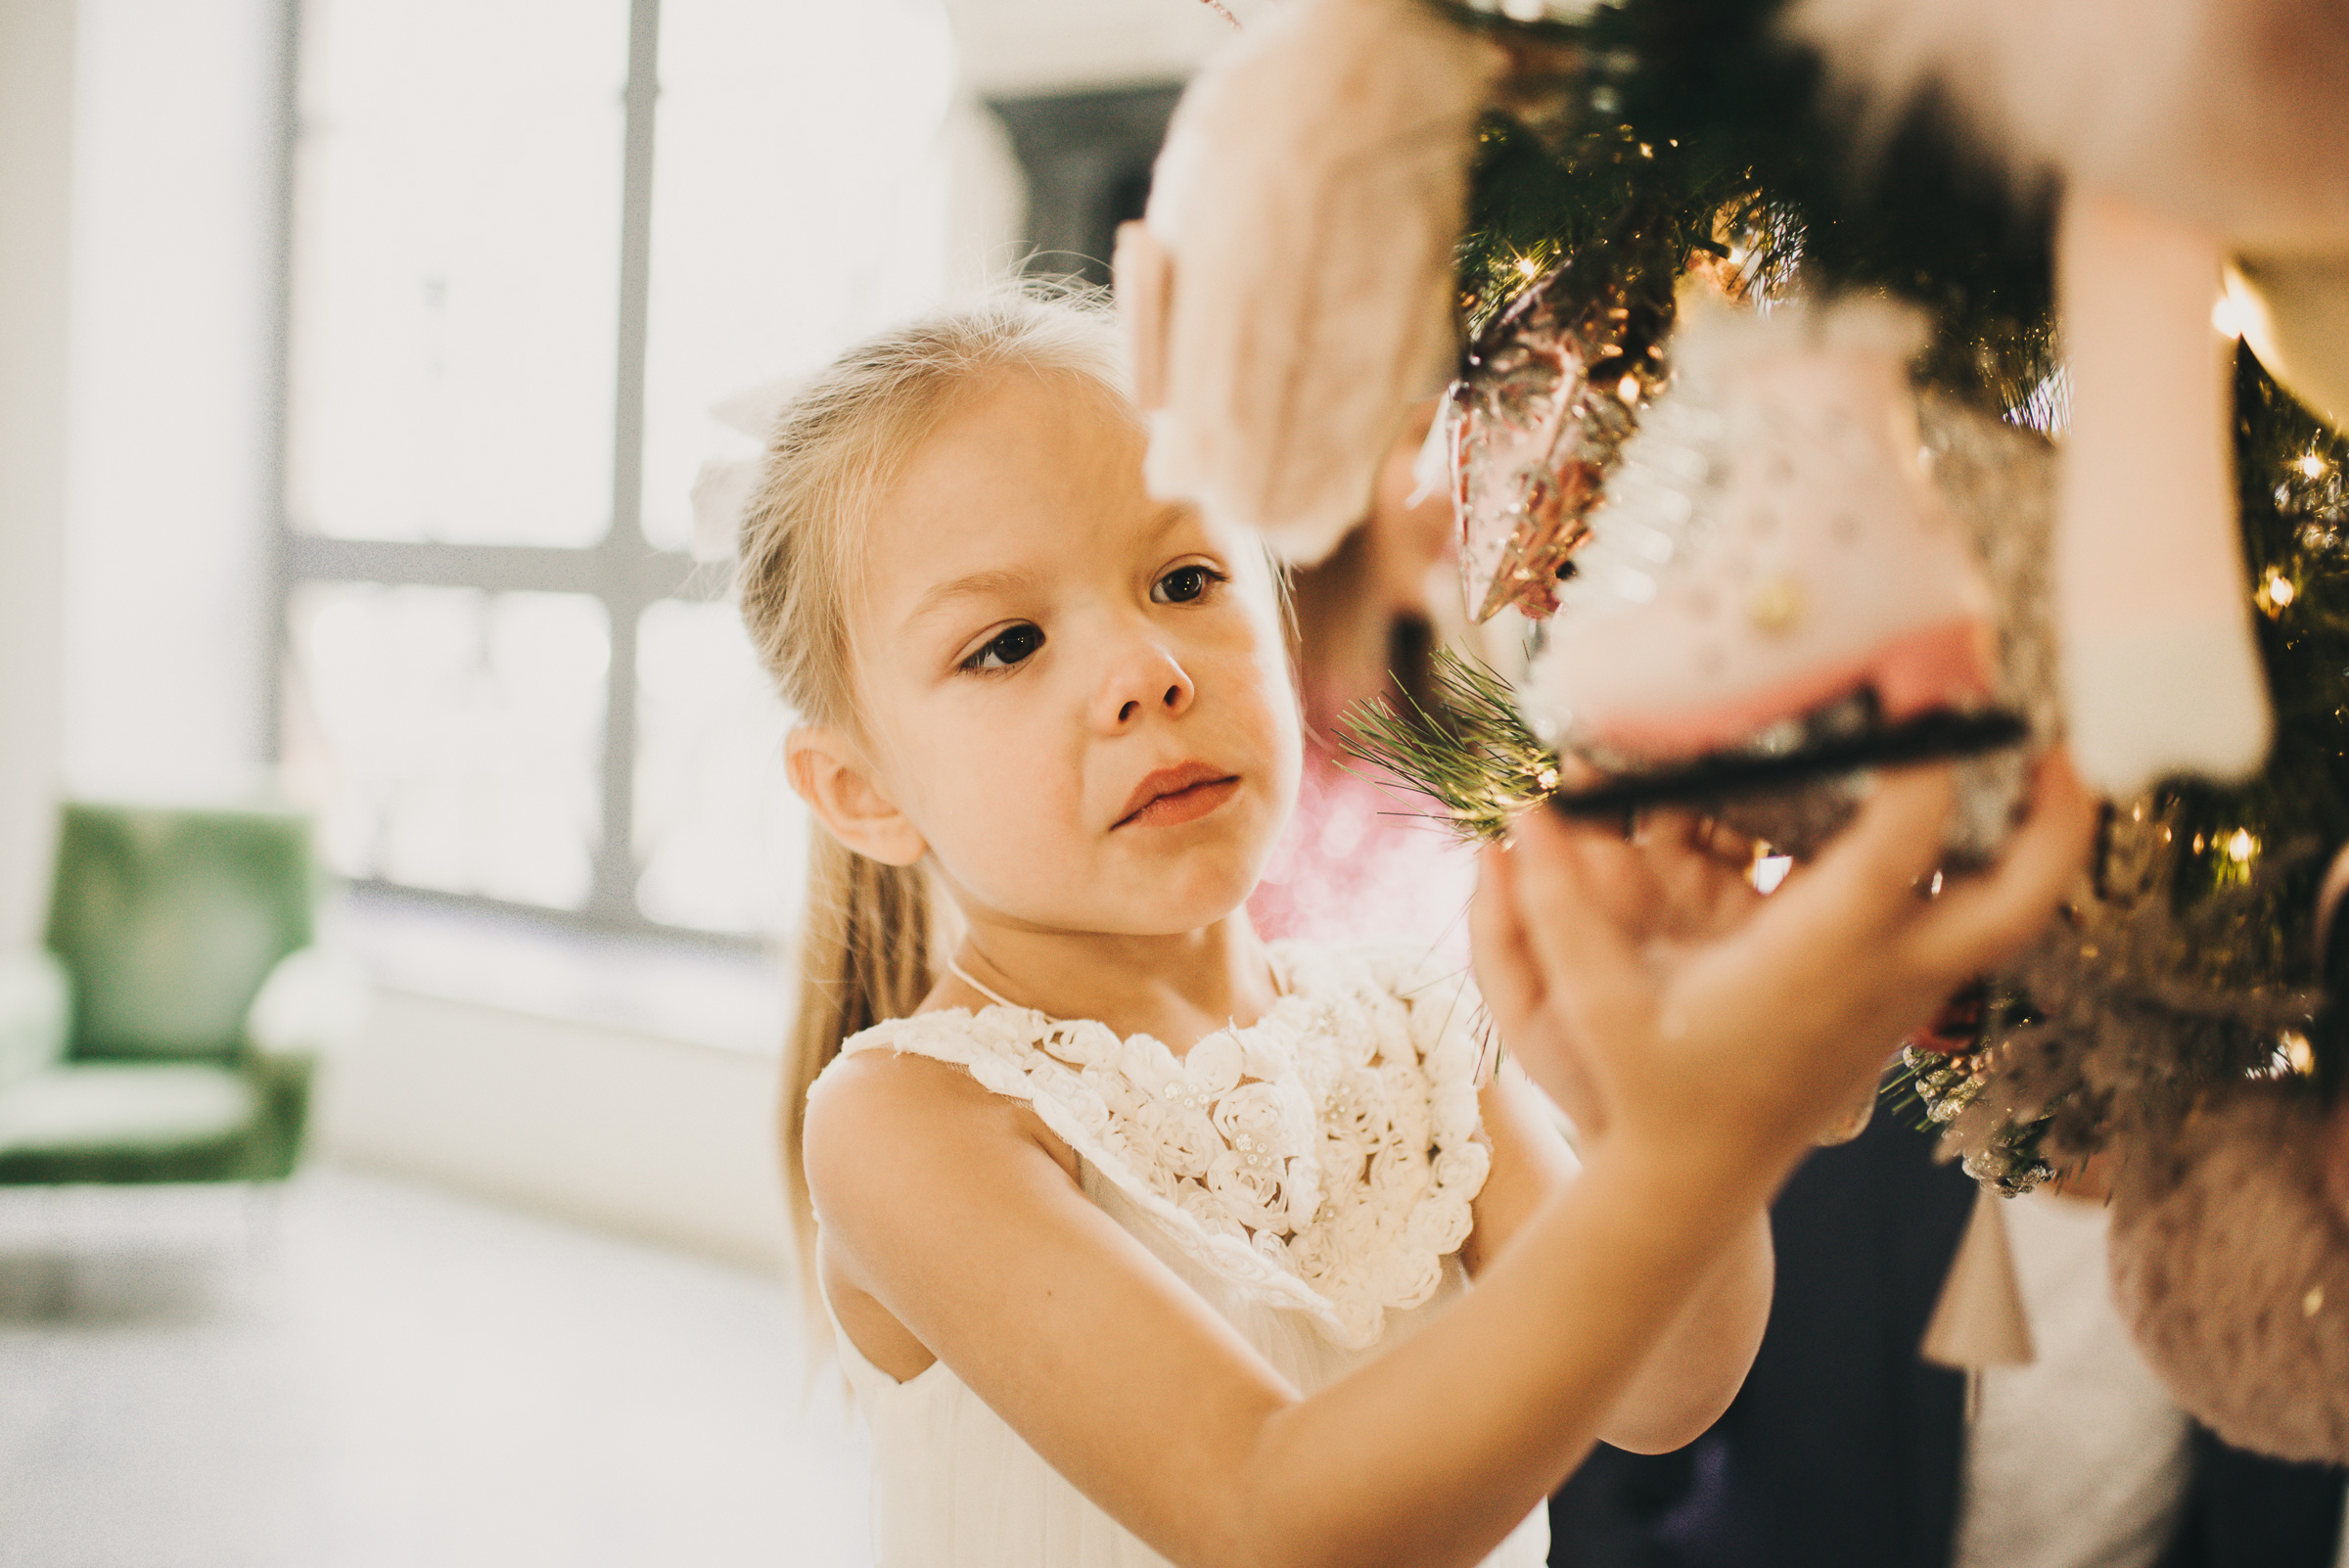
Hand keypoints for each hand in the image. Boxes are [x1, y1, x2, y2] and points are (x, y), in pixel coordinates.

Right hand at [1470, 753, 2095, 1183]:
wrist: (1694, 1181)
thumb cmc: (1647, 1088)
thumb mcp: (1591, 1002)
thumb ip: (1557, 908)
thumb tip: (1527, 814)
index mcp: (1819, 957)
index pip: (1905, 837)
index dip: (1927, 746)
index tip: (1923, 666)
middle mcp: (1884, 973)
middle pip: (2024, 889)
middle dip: (2057, 806)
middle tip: (2051, 725)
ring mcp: (1906, 994)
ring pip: (2018, 911)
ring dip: (2040, 834)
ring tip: (2033, 753)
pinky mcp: (1902, 1005)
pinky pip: (1977, 925)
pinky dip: (1992, 867)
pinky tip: (1966, 818)